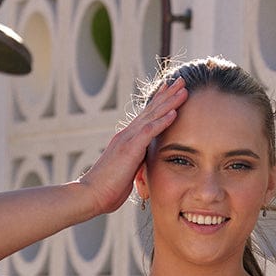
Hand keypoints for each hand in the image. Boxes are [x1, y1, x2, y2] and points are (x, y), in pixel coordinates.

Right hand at [78, 77, 187, 214]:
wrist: (92, 194)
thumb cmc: (107, 189)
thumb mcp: (126, 173)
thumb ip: (135, 164)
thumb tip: (143, 165)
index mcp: (126, 140)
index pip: (145, 117)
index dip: (158, 102)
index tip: (169, 91)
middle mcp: (126, 134)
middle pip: (150, 110)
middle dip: (167, 94)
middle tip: (181, 81)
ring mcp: (127, 139)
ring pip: (152, 116)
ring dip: (169, 102)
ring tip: (183, 90)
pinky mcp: (130, 148)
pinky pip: (149, 131)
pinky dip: (162, 121)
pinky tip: (175, 112)